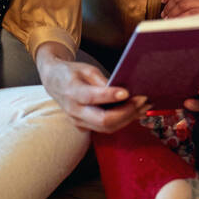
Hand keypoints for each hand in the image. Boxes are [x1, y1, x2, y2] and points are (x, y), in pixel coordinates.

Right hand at [35, 44, 149, 132]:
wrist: (53, 82)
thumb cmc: (72, 73)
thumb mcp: (87, 69)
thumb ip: (102, 81)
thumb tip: (123, 92)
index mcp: (72, 91)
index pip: (92, 97)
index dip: (110, 96)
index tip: (127, 92)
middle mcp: (74, 111)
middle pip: (103, 120)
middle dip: (126, 112)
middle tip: (143, 100)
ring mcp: (78, 121)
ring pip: (107, 128)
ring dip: (128, 118)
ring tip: (144, 106)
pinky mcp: (83, 126)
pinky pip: (105, 129)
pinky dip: (122, 122)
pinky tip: (135, 113)